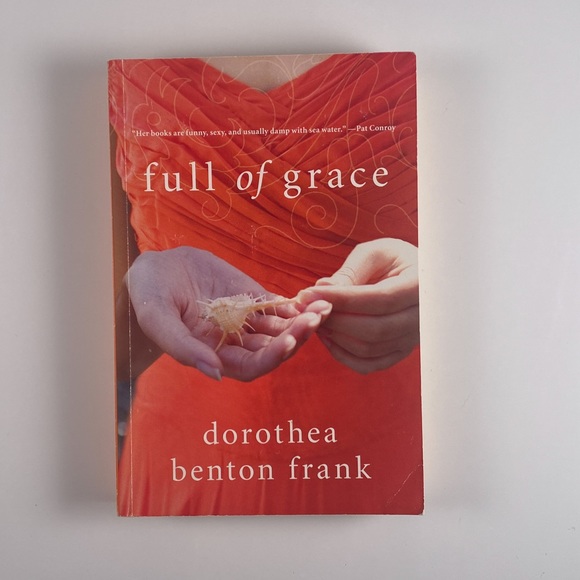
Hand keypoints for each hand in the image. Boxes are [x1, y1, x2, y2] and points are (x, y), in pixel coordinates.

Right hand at [123, 247, 329, 381]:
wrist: (156, 269)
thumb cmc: (149, 296)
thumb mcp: (156, 318)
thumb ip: (181, 347)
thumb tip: (214, 374)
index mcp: (213, 355)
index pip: (251, 367)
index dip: (271, 358)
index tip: (288, 341)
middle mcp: (235, 342)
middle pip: (273, 349)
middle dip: (297, 337)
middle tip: (316, 319)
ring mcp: (246, 321)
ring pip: (281, 328)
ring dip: (303, 320)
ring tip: (324, 307)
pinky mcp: (252, 299)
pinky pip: (279, 306)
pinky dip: (296, 304)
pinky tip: (311, 297)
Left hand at [298, 238, 418, 373]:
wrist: (419, 278)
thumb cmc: (395, 260)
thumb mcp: (376, 254)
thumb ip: (349, 272)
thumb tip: (321, 289)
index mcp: (422, 286)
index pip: (380, 299)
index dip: (341, 299)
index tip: (308, 293)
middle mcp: (424, 318)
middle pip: (375, 329)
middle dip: (335, 320)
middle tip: (308, 308)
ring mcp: (413, 340)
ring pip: (369, 350)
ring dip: (336, 337)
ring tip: (317, 318)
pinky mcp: (400, 353)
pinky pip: (369, 364)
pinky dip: (343, 354)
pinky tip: (328, 336)